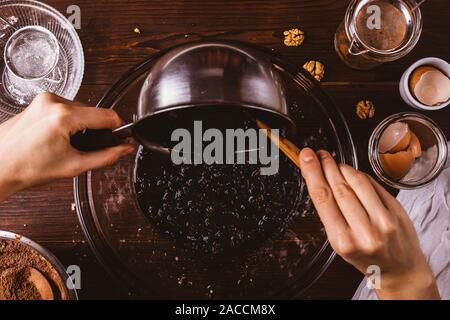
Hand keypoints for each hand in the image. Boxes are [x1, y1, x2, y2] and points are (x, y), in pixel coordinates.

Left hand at [0, 93, 134, 201]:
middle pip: (93, 112)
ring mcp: (44, 99)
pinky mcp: (38, 101)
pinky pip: (65, 108)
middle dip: (95, 129)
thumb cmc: (26, 168)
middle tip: (87, 148)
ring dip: (81, 124)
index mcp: (63, 117)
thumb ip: (105, 156)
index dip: (117, 128)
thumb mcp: (74, 166)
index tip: (119, 137)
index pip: (107, 115)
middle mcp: (53, 102)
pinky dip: (68, 121)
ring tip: (68, 144)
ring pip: (80, 109)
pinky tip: (58, 136)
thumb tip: (123, 149)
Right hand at [299, 148, 439, 299]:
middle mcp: (364, 232)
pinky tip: (352, 173)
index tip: (306, 157)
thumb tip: (319, 178)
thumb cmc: (366, 257)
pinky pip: (374, 185)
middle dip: (326, 166)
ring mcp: (383, 221)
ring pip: (357, 183)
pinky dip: (360, 175)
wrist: (399, 270)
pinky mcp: (397, 212)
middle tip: (318, 154)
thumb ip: (331, 214)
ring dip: (342, 167)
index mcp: (343, 241)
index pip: (323, 199)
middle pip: (339, 188)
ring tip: (333, 162)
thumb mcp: (340, 243)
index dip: (313, 173)